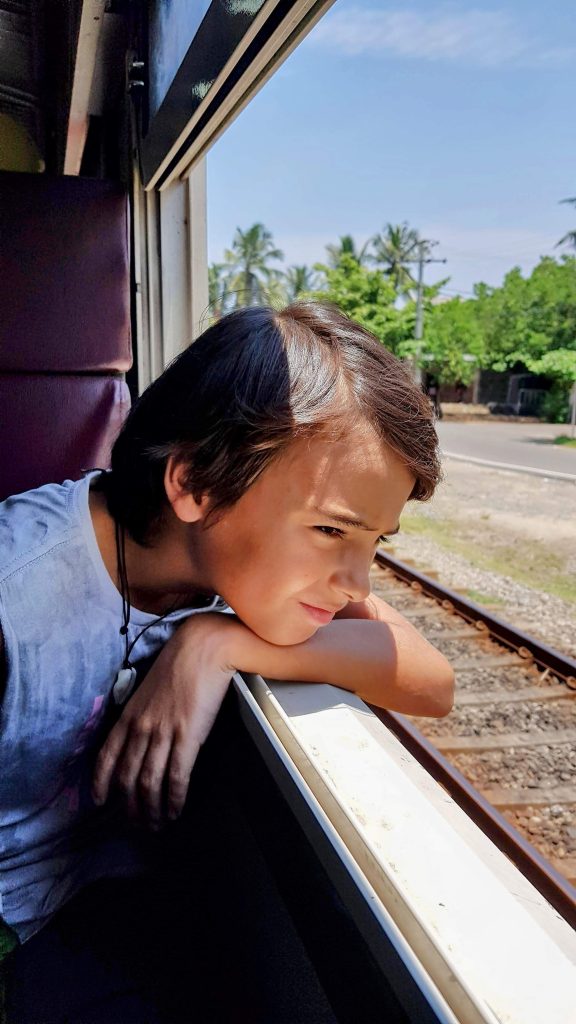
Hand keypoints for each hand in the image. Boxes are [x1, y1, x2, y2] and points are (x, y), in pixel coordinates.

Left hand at [92, 613, 238, 827]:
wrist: (203, 649)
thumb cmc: (180, 666)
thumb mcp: (149, 690)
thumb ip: (142, 715)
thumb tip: (143, 737)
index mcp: (129, 716)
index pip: (106, 756)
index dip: (102, 782)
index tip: (100, 801)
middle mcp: (140, 728)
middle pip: (127, 777)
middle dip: (130, 806)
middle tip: (137, 824)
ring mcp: (163, 734)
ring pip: (149, 783)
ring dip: (151, 809)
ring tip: (156, 824)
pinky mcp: (187, 737)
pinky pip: (176, 777)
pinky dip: (174, 799)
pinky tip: (175, 810)